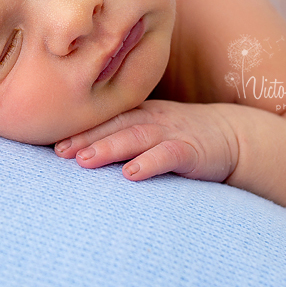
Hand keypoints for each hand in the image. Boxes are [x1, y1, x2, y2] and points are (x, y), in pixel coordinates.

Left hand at [54, 100, 238, 182]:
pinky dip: (150, 163)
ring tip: (85, 160)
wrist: (233, 136)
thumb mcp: (152, 129)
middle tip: (59, 152)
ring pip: (137, 136)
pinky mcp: (193, 150)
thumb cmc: (183, 136)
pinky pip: (169, 155)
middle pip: (115, 124)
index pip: (106, 117)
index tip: (52, 142)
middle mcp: (153, 118)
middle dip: (86, 137)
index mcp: (140, 112)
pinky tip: (131, 174)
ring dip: (109, 148)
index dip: (79, 128)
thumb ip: (123, 135)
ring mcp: (173, 132)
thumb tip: (80, 153)